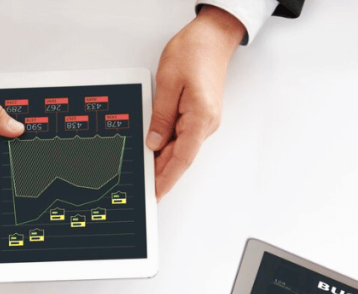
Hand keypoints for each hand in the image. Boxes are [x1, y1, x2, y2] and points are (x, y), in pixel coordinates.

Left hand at [147, 6, 244, 198]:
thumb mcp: (169, 82)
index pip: (182, 158)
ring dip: (164, 160)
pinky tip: (155, 151)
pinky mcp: (200, 115)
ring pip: (181, 148)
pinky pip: (183, 137)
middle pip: (181, 156)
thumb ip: (161, 116)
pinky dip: (169, 146)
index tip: (157, 194)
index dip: (167, 179)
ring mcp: (205, 120)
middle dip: (162, 174)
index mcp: (201, 117)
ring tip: (145, 172)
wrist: (213, 36)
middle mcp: (207, 123)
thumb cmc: (195, 51)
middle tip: (144, 188)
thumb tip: (154, 142)